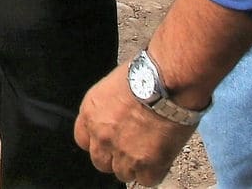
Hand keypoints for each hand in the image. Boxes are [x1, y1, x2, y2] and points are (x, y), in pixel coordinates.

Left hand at [75, 64, 194, 185]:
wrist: (168, 81)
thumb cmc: (147, 73)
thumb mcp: (115, 85)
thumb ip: (110, 108)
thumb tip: (118, 118)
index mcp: (91, 113)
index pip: (83, 140)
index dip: (99, 142)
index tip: (111, 140)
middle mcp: (101, 135)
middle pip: (101, 162)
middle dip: (115, 157)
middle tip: (134, 146)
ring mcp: (122, 152)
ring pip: (123, 173)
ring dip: (136, 165)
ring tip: (151, 149)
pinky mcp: (146, 164)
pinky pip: (147, 180)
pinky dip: (155, 171)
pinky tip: (162, 156)